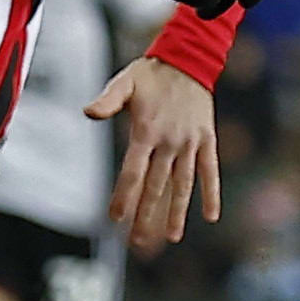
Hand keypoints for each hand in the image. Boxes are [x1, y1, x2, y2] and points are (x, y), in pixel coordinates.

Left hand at [89, 55, 218, 248]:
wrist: (188, 59)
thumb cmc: (149, 74)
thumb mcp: (124, 83)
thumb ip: (107, 100)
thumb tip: (88, 112)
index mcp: (146, 132)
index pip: (133, 172)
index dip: (124, 196)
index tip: (115, 219)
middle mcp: (169, 142)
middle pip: (156, 185)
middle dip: (145, 215)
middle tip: (136, 241)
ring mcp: (190, 143)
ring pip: (183, 184)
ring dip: (177, 212)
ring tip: (172, 237)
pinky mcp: (207, 139)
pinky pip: (210, 170)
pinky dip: (211, 192)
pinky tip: (211, 216)